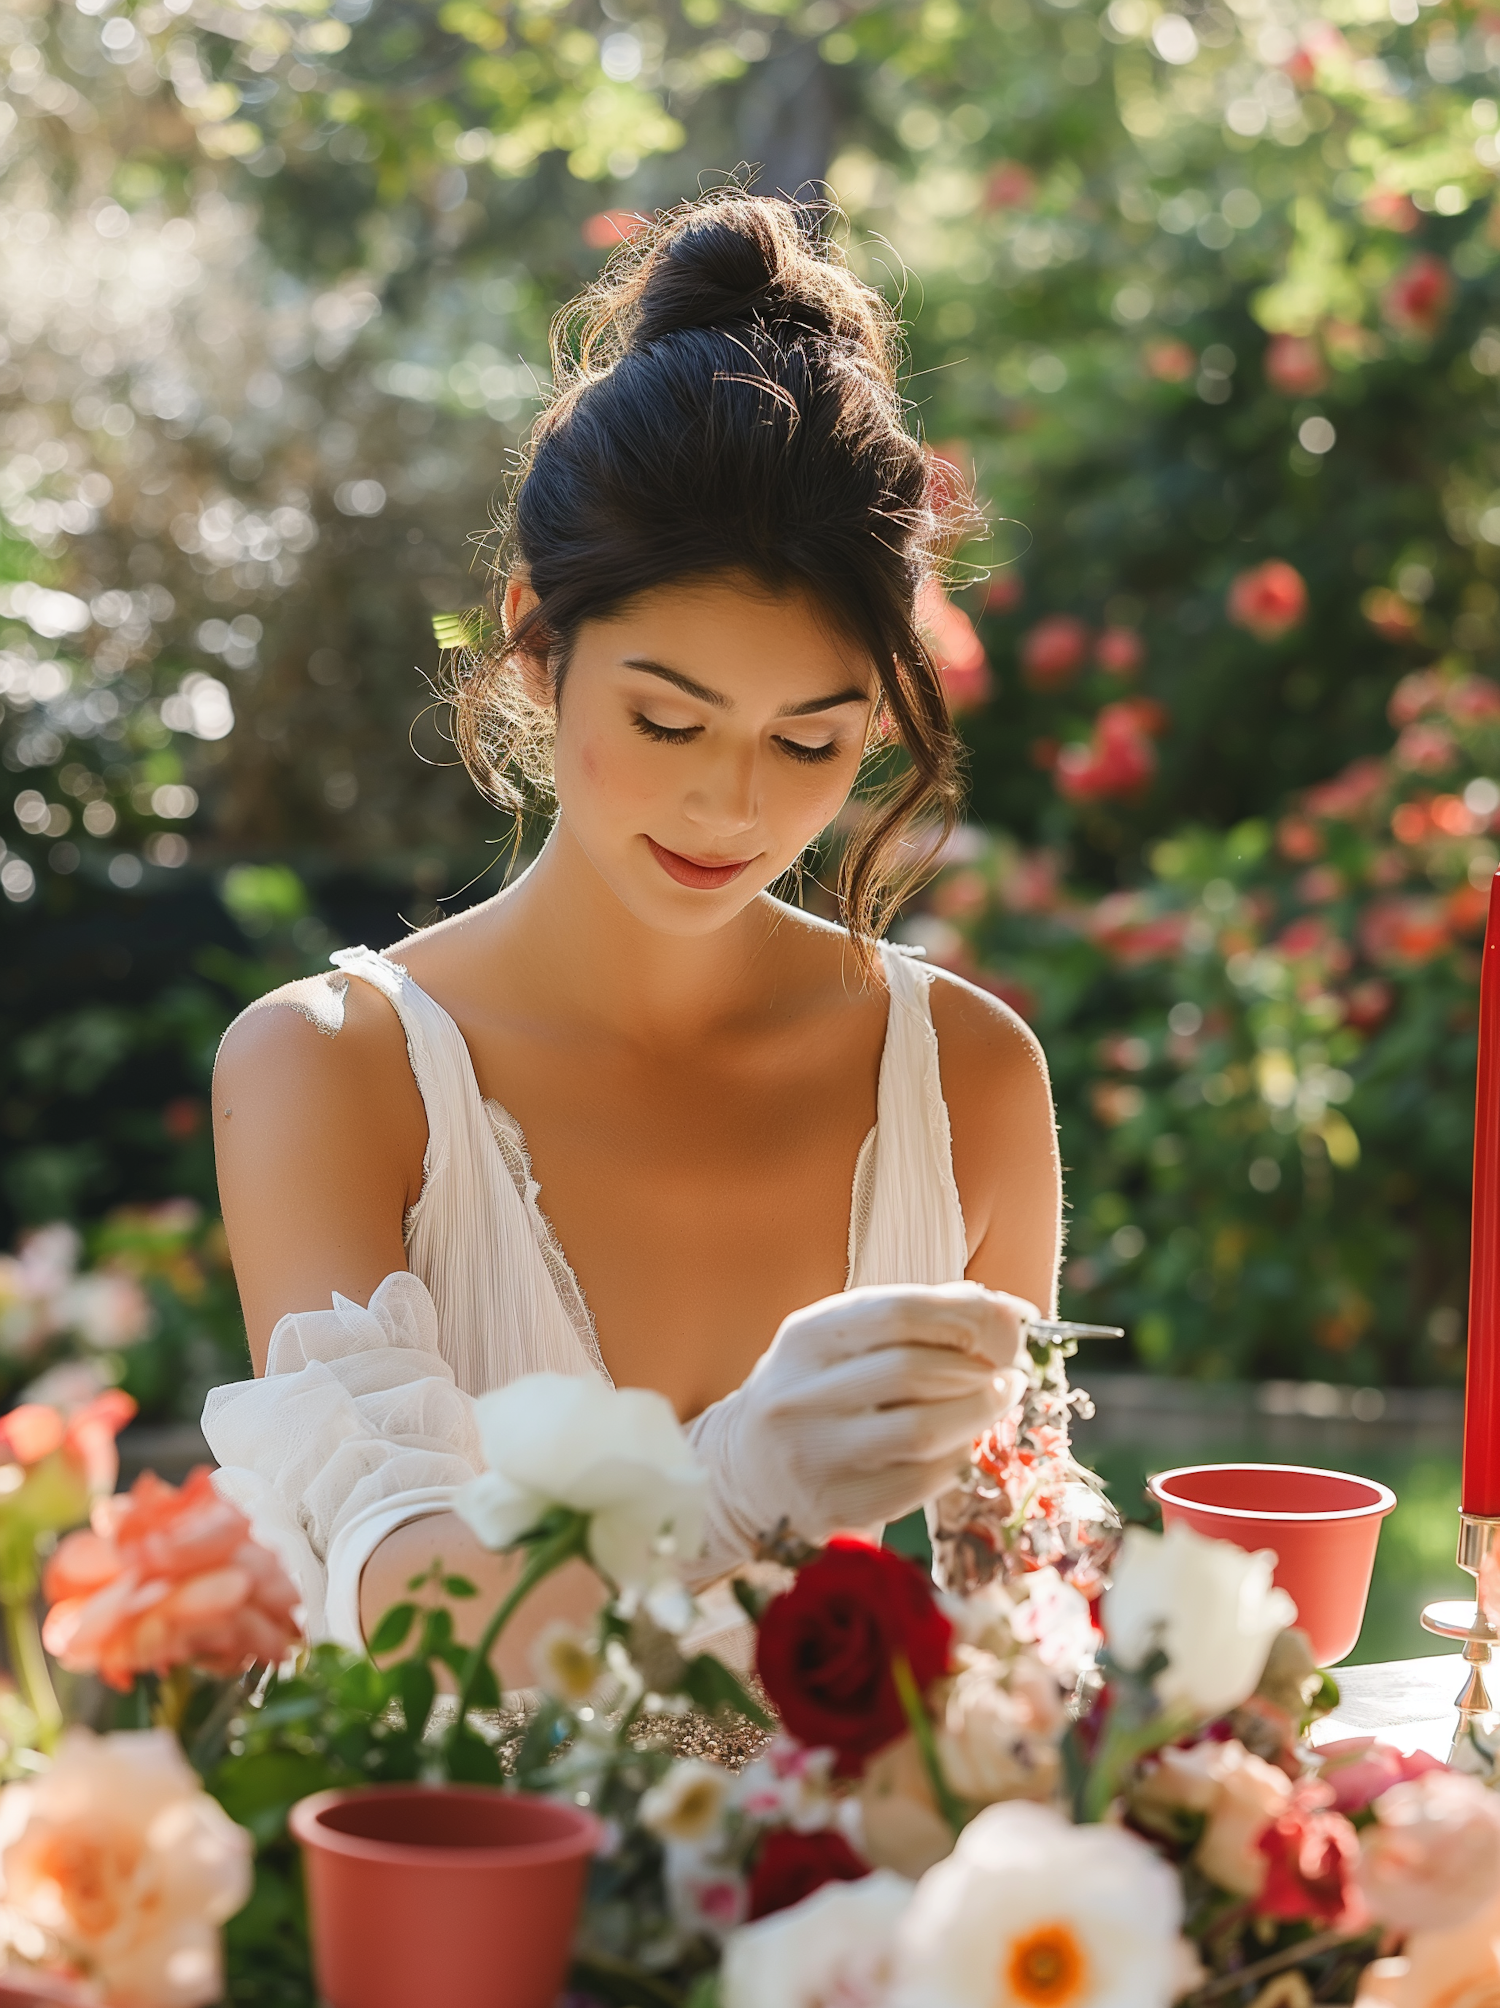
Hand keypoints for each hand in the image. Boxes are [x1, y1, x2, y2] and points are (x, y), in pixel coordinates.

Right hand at [685, 1281, 1033, 1577]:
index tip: (1005, 1329)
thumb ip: (920, 1317)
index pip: (896, 1312)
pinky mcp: (836, 1507)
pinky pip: (919, 1483)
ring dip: (978, 1414)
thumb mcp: (846, 1340)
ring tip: (995, 1402)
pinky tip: (962, 1445)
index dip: (965, 1318)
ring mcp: (814, 1456)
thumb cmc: (817, 1393)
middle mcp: (801, 1394)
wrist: (747, 1473)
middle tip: (1007, 1373)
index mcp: (806, 1337)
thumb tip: (1011, 1312)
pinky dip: (957, 1460)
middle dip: (979, 1370)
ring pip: (921, 1431)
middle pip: (913, 1371)